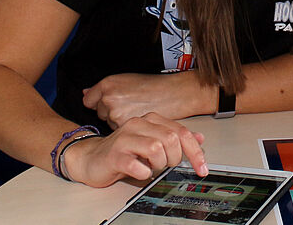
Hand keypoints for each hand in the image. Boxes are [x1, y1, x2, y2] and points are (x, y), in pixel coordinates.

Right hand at [62, 112, 206, 186]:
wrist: (91, 158)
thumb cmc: (123, 151)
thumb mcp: (153, 141)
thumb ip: (175, 138)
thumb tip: (200, 138)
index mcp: (151, 120)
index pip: (182, 132)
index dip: (195, 152)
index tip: (202, 168)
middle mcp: (138, 124)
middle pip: (171, 139)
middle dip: (174, 158)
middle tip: (166, 165)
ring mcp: (125, 138)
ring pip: (156, 149)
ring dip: (159, 165)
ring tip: (152, 167)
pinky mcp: (115, 155)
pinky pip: (137, 165)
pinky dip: (144, 172)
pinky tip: (141, 171)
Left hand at [83, 72, 211, 128]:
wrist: (176, 93)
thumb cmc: (155, 86)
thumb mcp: (128, 80)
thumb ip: (106, 88)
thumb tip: (85, 92)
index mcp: (108, 83)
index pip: (89, 100)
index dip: (100, 103)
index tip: (111, 104)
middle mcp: (108, 97)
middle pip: (100, 112)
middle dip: (112, 112)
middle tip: (132, 106)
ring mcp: (115, 112)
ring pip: (110, 123)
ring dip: (121, 122)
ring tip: (139, 112)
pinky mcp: (124, 125)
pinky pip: (120, 131)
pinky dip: (129, 129)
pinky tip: (141, 120)